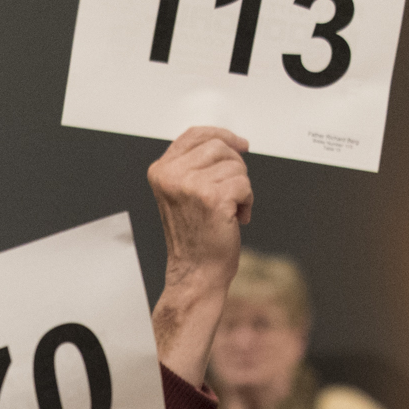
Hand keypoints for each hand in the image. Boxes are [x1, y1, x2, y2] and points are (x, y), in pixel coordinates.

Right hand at [147, 126, 252, 382]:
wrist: (196, 273)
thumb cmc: (194, 238)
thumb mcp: (184, 193)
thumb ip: (194, 166)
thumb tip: (229, 142)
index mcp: (161, 171)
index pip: (195, 135)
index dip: (222, 135)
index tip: (240, 144)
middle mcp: (171, 176)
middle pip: (219, 147)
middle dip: (234, 169)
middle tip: (230, 195)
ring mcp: (190, 185)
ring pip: (235, 166)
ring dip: (240, 188)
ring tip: (228, 210)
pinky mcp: (211, 198)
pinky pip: (244, 185)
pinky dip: (246, 202)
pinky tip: (235, 218)